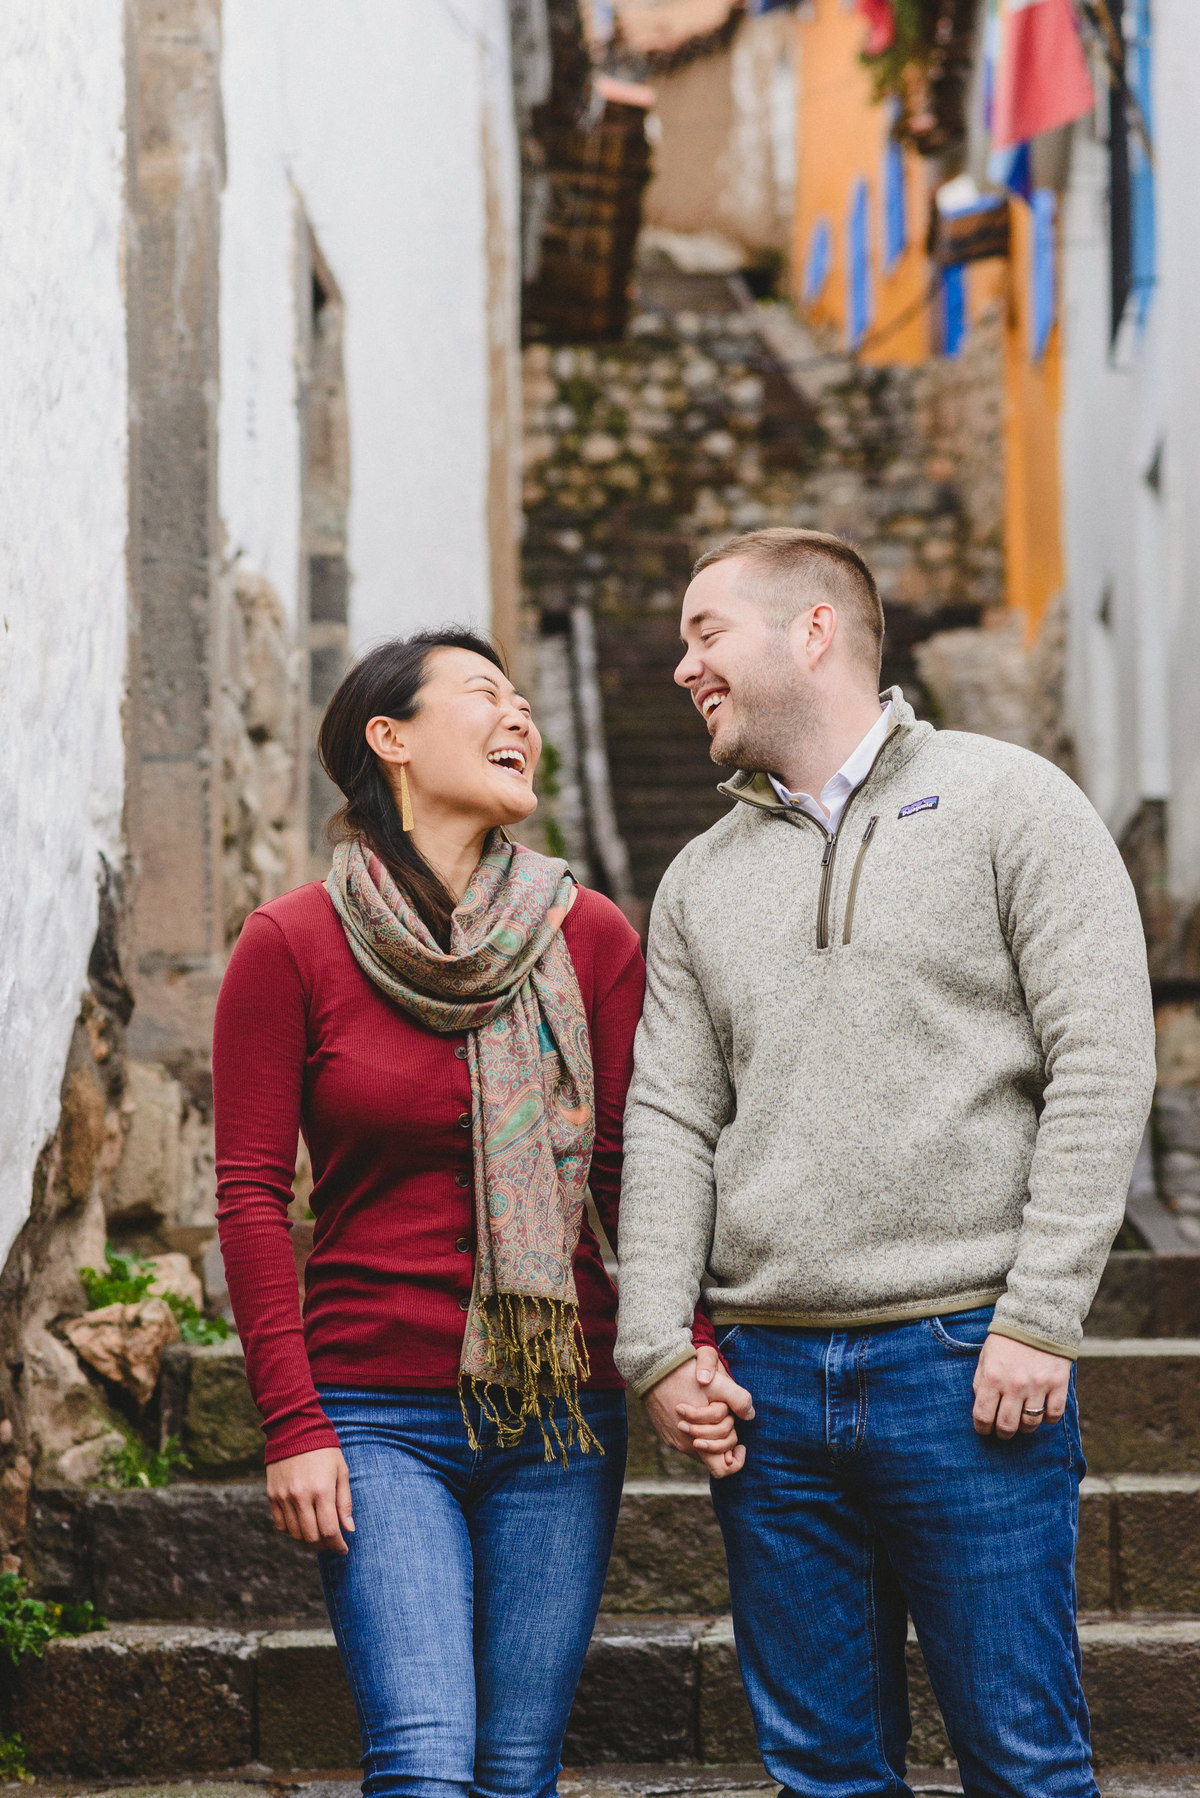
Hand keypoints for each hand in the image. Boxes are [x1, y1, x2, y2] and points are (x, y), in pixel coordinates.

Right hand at [266, 1446, 354, 1552]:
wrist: (294, 1428)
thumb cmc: (324, 1450)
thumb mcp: (341, 1471)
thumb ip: (344, 1502)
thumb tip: (349, 1529)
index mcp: (322, 1490)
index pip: (329, 1530)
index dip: (337, 1545)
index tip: (343, 1549)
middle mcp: (301, 1496)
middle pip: (311, 1537)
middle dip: (324, 1545)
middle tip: (332, 1543)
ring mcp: (284, 1497)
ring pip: (295, 1534)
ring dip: (308, 1539)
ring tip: (318, 1534)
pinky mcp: (272, 1495)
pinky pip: (280, 1525)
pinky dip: (292, 1530)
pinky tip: (302, 1523)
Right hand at [644, 1347, 754, 1478]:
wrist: (652, 1369)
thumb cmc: (686, 1376)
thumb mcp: (719, 1384)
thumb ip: (739, 1400)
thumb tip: (751, 1415)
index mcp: (699, 1441)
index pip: (722, 1469)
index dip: (735, 1460)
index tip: (740, 1443)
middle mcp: (684, 1446)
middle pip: (715, 1455)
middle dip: (725, 1438)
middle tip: (726, 1416)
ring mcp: (672, 1440)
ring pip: (700, 1446)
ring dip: (710, 1432)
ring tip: (711, 1410)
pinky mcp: (664, 1433)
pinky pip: (686, 1439)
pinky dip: (695, 1429)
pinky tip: (696, 1409)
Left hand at [972, 1333, 1071, 1440]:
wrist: (1037, 1318)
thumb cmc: (1007, 1340)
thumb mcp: (986, 1357)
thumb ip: (981, 1382)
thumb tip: (982, 1408)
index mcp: (993, 1377)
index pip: (983, 1416)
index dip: (982, 1428)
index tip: (985, 1429)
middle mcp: (1014, 1384)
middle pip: (1007, 1426)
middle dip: (1003, 1433)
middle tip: (1004, 1430)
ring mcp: (1038, 1385)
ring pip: (1030, 1424)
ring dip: (1025, 1427)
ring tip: (1022, 1419)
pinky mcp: (1058, 1384)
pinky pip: (1053, 1415)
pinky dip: (1047, 1419)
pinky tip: (1042, 1412)